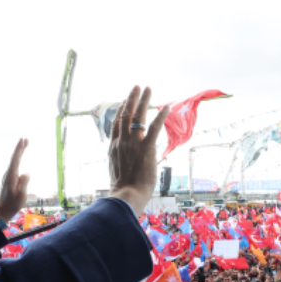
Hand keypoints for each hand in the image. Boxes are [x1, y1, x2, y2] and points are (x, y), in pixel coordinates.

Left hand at [0, 138, 30, 221]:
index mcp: (11, 176)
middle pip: (14, 158)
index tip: (23, 140)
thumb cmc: (12, 204)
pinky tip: (20, 158)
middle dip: (19, 148)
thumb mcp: (21, 194)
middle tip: (25, 138)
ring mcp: (8, 176)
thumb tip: (26, 173)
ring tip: (25, 144)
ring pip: (14, 161)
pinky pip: (15, 166)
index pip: (15, 159)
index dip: (19, 149)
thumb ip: (24, 182)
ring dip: (19, 152)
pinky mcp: (9, 179)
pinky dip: (18, 159)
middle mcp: (8, 174)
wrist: (3, 210)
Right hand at [109, 86, 168, 216]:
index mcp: (114, 147)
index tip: (125, 100)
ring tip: (147, 89)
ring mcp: (134, 143)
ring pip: (138, 116)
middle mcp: (122, 141)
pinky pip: (154, 127)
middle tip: (137, 87)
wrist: (126, 194)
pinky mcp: (147, 148)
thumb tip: (124, 160)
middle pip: (126, 114)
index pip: (117, 123)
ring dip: (143, 101)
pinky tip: (165, 106)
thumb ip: (120, 160)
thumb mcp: (116, 170)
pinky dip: (160, 116)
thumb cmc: (123, 188)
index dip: (121, 110)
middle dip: (132, 98)